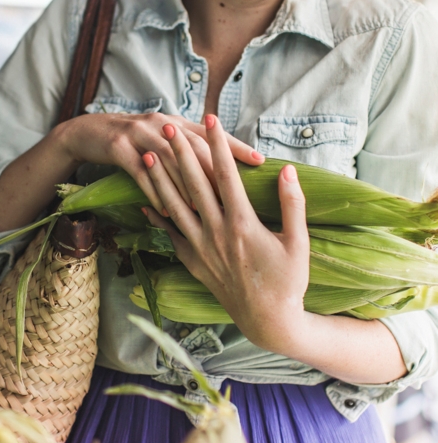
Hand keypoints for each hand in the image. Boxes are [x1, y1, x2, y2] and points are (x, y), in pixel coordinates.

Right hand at [55, 111, 263, 213]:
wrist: (89, 131)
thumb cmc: (133, 141)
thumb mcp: (162, 136)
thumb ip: (188, 147)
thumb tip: (223, 167)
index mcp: (176, 121)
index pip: (212, 134)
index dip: (236, 146)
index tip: (260, 160)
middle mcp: (162, 123)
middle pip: (194, 146)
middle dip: (216, 169)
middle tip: (237, 193)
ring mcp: (139, 134)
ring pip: (169, 160)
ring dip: (187, 185)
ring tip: (206, 208)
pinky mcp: (119, 148)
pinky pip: (140, 173)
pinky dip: (155, 191)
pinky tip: (167, 209)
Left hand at [141, 115, 309, 354]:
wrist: (267, 321)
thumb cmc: (288, 281)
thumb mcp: (299, 242)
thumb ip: (293, 203)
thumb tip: (288, 169)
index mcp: (244, 224)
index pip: (226, 174)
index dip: (218, 145)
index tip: (211, 121)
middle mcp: (217, 233)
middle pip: (194, 184)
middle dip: (181, 153)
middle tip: (169, 127)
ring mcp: (201, 248)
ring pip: (175, 206)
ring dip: (160, 179)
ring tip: (149, 154)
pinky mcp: (193, 261)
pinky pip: (170, 234)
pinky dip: (156, 216)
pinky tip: (144, 199)